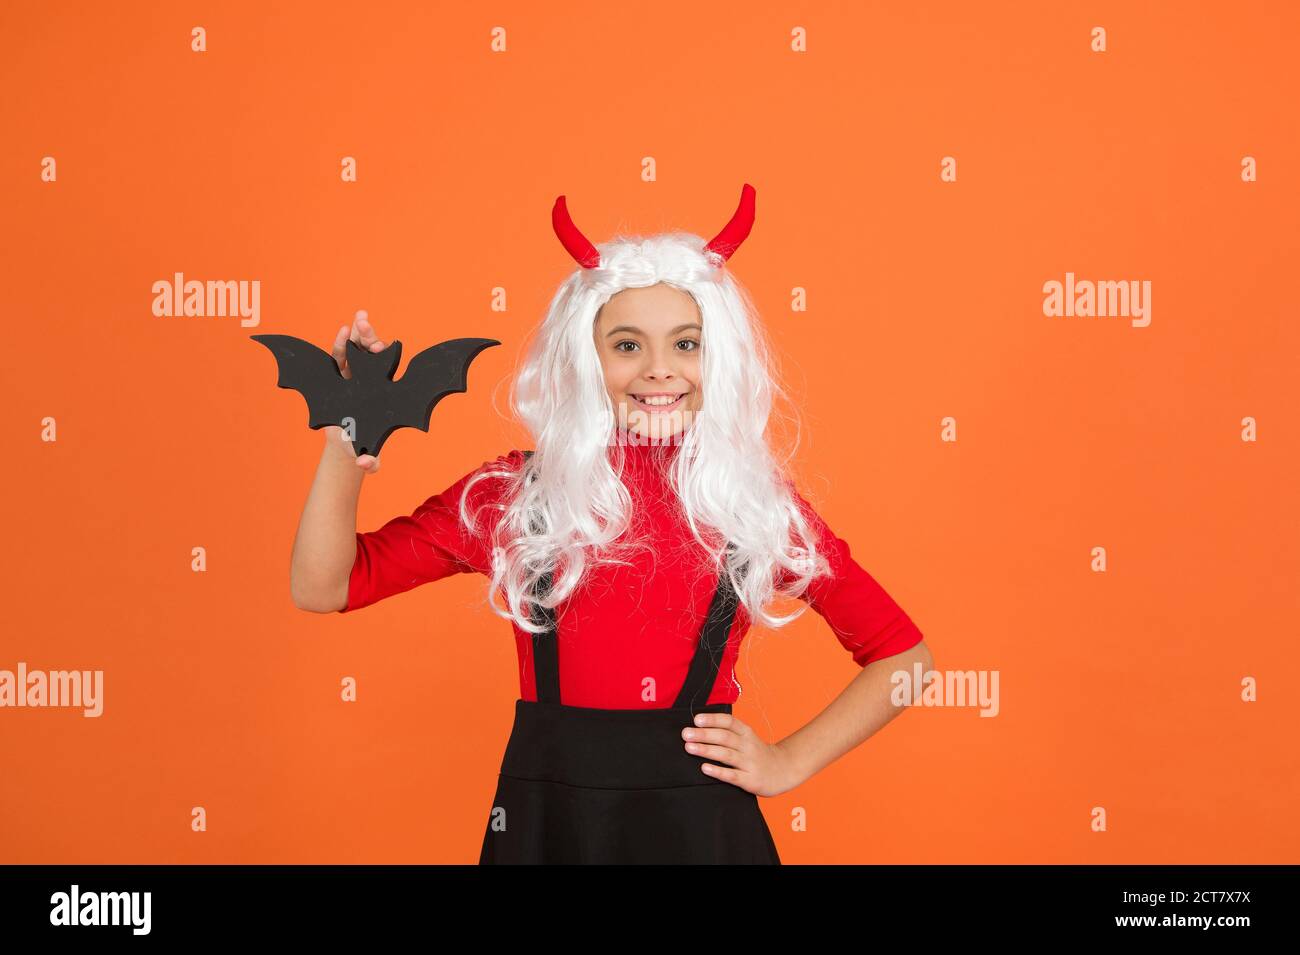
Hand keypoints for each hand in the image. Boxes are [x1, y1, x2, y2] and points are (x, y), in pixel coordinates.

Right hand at [326, 310, 385, 473]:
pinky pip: (340, 355)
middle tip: (368, 328)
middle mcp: (371, 380)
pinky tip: (344, 329)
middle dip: (372, 339)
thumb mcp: (366, 455)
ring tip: (359, 319)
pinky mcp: (338, 374)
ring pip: (359, 350)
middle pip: (374, 355)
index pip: (388, 371)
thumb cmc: (361, 446)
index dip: (387, 357)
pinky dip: (341, 342)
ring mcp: (355, 374)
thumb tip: (367, 464)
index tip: (383, 347)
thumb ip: (370, 461)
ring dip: (359, 333)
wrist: (346, 441)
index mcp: (382, 393)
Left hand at [682, 711, 804, 796]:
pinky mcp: (750, 779)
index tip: (697, 719)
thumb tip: (698, 727)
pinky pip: (732, 775)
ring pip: (726, 754)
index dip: (713, 719)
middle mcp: (748, 745)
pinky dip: (718, 771)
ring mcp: (749, 763)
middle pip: (725, 737)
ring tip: (689, 747)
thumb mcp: (747, 737)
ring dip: (706, 750)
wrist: (783, 771)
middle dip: (704, 734)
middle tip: (686, 734)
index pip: (729, 722)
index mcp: (746, 732)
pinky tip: (704, 768)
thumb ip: (728, 731)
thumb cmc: (757, 753)